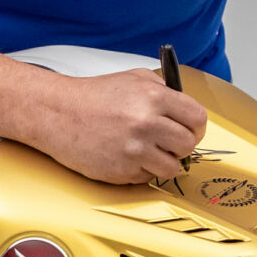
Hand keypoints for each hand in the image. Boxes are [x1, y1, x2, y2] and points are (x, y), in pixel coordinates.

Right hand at [30, 69, 208, 184]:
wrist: (57, 113)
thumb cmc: (93, 96)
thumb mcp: (134, 78)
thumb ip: (164, 91)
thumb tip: (187, 111)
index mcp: (154, 97)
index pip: (198, 119)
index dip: (195, 126)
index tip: (189, 129)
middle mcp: (147, 123)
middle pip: (189, 145)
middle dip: (180, 145)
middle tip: (167, 142)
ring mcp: (135, 150)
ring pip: (172, 168)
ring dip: (163, 161)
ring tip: (147, 150)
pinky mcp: (122, 171)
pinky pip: (148, 178)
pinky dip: (142, 170)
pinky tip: (127, 156)